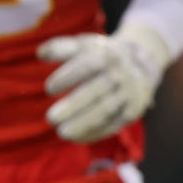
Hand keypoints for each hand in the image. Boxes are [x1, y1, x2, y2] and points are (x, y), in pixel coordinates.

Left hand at [38, 25, 170, 142]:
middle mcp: (120, 75)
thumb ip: (60, 47)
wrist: (142, 62)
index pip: (87, 66)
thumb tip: (39, 53)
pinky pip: (114, 125)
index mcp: (106, 56)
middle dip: (74, 106)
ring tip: (61, 132)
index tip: (48, 89)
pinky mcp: (133, 111)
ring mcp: (129, 94)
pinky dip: (95, 133)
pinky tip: (76, 139)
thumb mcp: (84, 44)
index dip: (67, 77)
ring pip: (106, 110)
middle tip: (51, 118)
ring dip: (84, 124)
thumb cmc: (101, 54)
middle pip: (97, 91)